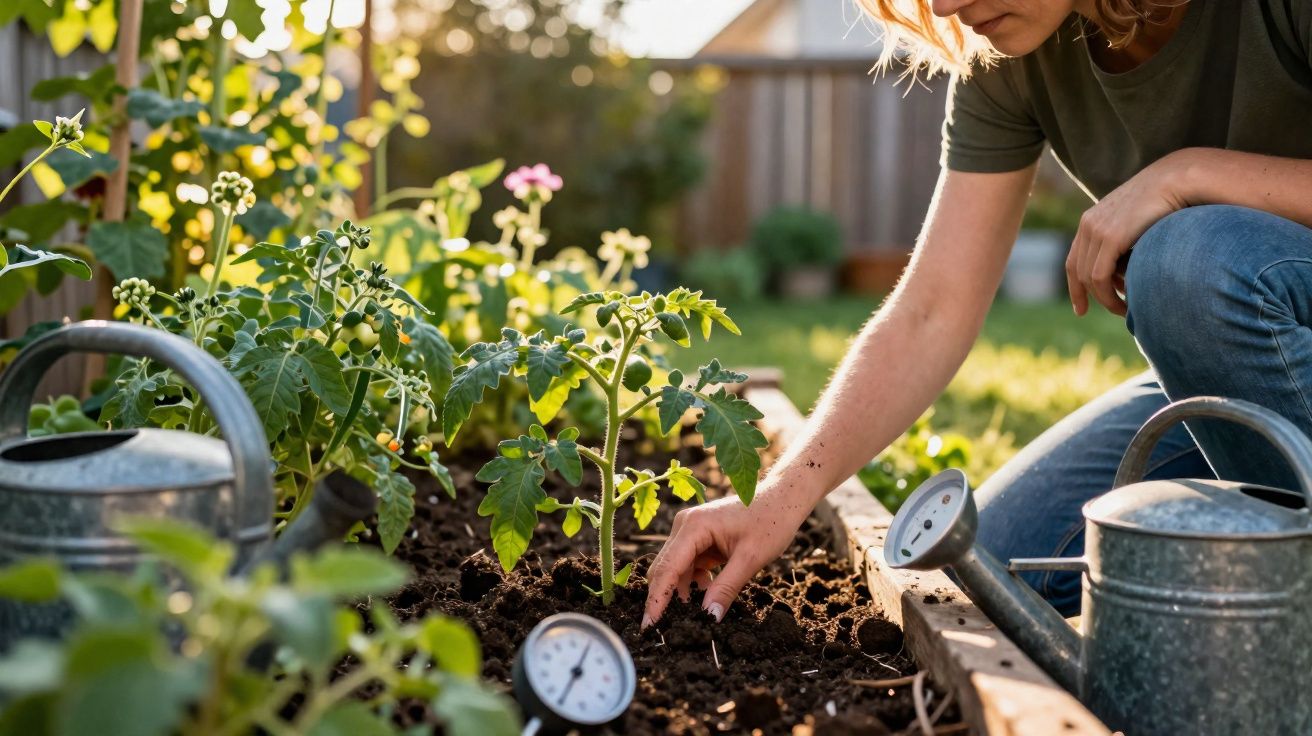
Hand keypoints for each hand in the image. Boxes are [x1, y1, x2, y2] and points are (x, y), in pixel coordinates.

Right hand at [641, 488, 806, 628]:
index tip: (650, 625)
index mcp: (694, 527)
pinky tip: (708, 592)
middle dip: (664, 598)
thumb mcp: (750, 559)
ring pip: (675, 569)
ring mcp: (690, 530)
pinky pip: (687, 565)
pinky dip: (693, 582)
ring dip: (682, 591)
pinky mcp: (698, 537)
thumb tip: (709, 617)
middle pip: (664, 568)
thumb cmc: (770, 522)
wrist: (782, 499)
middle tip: (667, 629)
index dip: (657, 598)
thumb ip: (726, 588)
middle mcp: (685, 526)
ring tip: (694, 613)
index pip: (667, 568)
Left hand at [1066, 151, 1193, 315]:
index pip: (1074, 259)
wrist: (1177, 178)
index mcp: (1091, 219)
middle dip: (1087, 296)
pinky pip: (1099, 277)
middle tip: (1111, 311)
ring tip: (1124, 311)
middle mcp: (1088, 224)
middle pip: (1077, 271)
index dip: (1075, 286)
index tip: (1079, 308)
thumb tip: (1130, 263)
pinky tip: (1124, 304)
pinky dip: (1107, 296)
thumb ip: (1129, 238)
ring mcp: (1096, 230)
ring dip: (1105, 299)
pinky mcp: (1110, 237)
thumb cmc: (1166, 200)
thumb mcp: (1138, 221)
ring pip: (1089, 278)